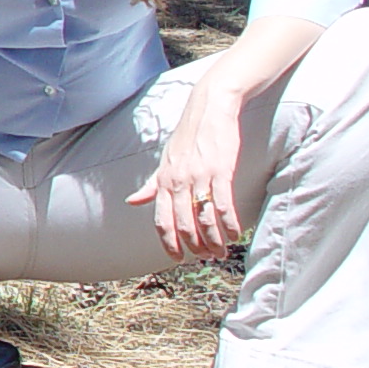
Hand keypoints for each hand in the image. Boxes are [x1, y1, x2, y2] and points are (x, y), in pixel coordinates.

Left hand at [129, 70, 246, 259]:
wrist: (209, 109)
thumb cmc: (187, 136)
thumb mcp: (165, 161)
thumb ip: (152, 184)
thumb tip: (132, 202)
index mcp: (163, 181)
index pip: (161, 219)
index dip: (168, 242)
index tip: (177, 258)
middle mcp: (178, 181)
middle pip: (183, 224)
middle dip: (195, 246)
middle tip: (207, 258)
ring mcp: (199, 176)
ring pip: (204, 218)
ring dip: (214, 240)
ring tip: (221, 252)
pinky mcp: (220, 170)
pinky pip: (223, 204)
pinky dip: (229, 223)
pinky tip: (236, 234)